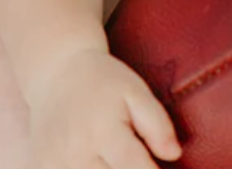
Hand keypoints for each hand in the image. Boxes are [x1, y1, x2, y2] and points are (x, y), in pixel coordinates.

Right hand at [28, 47, 181, 168]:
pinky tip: (99, 165)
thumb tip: (174, 154)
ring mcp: (56, 165)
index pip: (135, 168)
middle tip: (143, 164)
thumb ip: (157, 124)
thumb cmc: (104, 81)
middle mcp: (76, 154)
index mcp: (103, 132)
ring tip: (117, 162)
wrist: (57, 72)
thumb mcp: (136, 92)